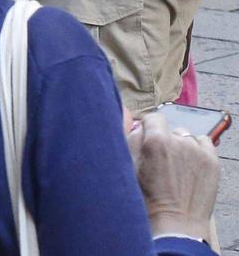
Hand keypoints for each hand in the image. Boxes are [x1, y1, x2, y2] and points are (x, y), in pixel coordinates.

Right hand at [130, 111, 218, 240]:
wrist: (175, 223)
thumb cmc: (148, 199)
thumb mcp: (128, 165)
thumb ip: (131, 139)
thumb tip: (138, 125)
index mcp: (156, 140)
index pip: (152, 118)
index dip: (147, 128)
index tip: (145, 140)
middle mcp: (179, 141)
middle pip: (170, 129)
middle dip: (164, 140)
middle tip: (159, 160)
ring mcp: (198, 151)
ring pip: (186, 137)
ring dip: (180, 146)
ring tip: (176, 166)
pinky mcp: (212, 161)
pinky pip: (204, 142)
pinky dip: (197, 149)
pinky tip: (190, 164)